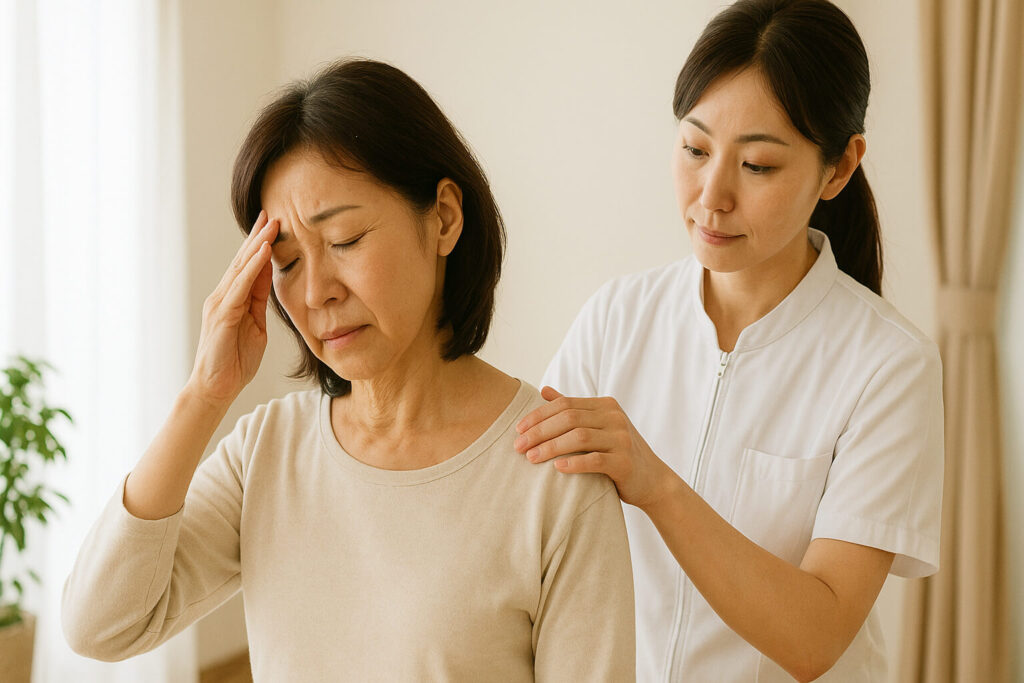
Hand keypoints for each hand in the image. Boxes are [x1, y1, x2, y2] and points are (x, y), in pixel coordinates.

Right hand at [186, 211, 278, 406]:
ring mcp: (220, 304)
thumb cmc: (235, 361)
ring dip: (257, 245)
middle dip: (258, 236)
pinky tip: (263, 252)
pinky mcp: (221, 314)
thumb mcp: (256, 326)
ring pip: (241, 268)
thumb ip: (260, 302)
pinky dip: (252, 267)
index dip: (261, 245)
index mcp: (233, 299)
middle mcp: (223, 296)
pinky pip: (240, 286)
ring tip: (272, 224)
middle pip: (243, 260)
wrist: (216, 388)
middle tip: (273, 212)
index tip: (274, 225)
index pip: (248, 267)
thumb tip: (270, 278)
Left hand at [514, 386, 675, 509]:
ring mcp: (622, 439)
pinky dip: (574, 463)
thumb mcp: (598, 426)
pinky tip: (557, 468)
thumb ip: (573, 409)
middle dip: (539, 431)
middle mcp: (615, 417)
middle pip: (569, 418)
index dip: (538, 415)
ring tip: (531, 458)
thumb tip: (544, 390)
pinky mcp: (625, 462)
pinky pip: (595, 460)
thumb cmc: (617, 452)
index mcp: (605, 405)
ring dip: (551, 447)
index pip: (564, 404)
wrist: (652, 480)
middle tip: (518, 446)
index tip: (518, 430)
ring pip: (579, 437)